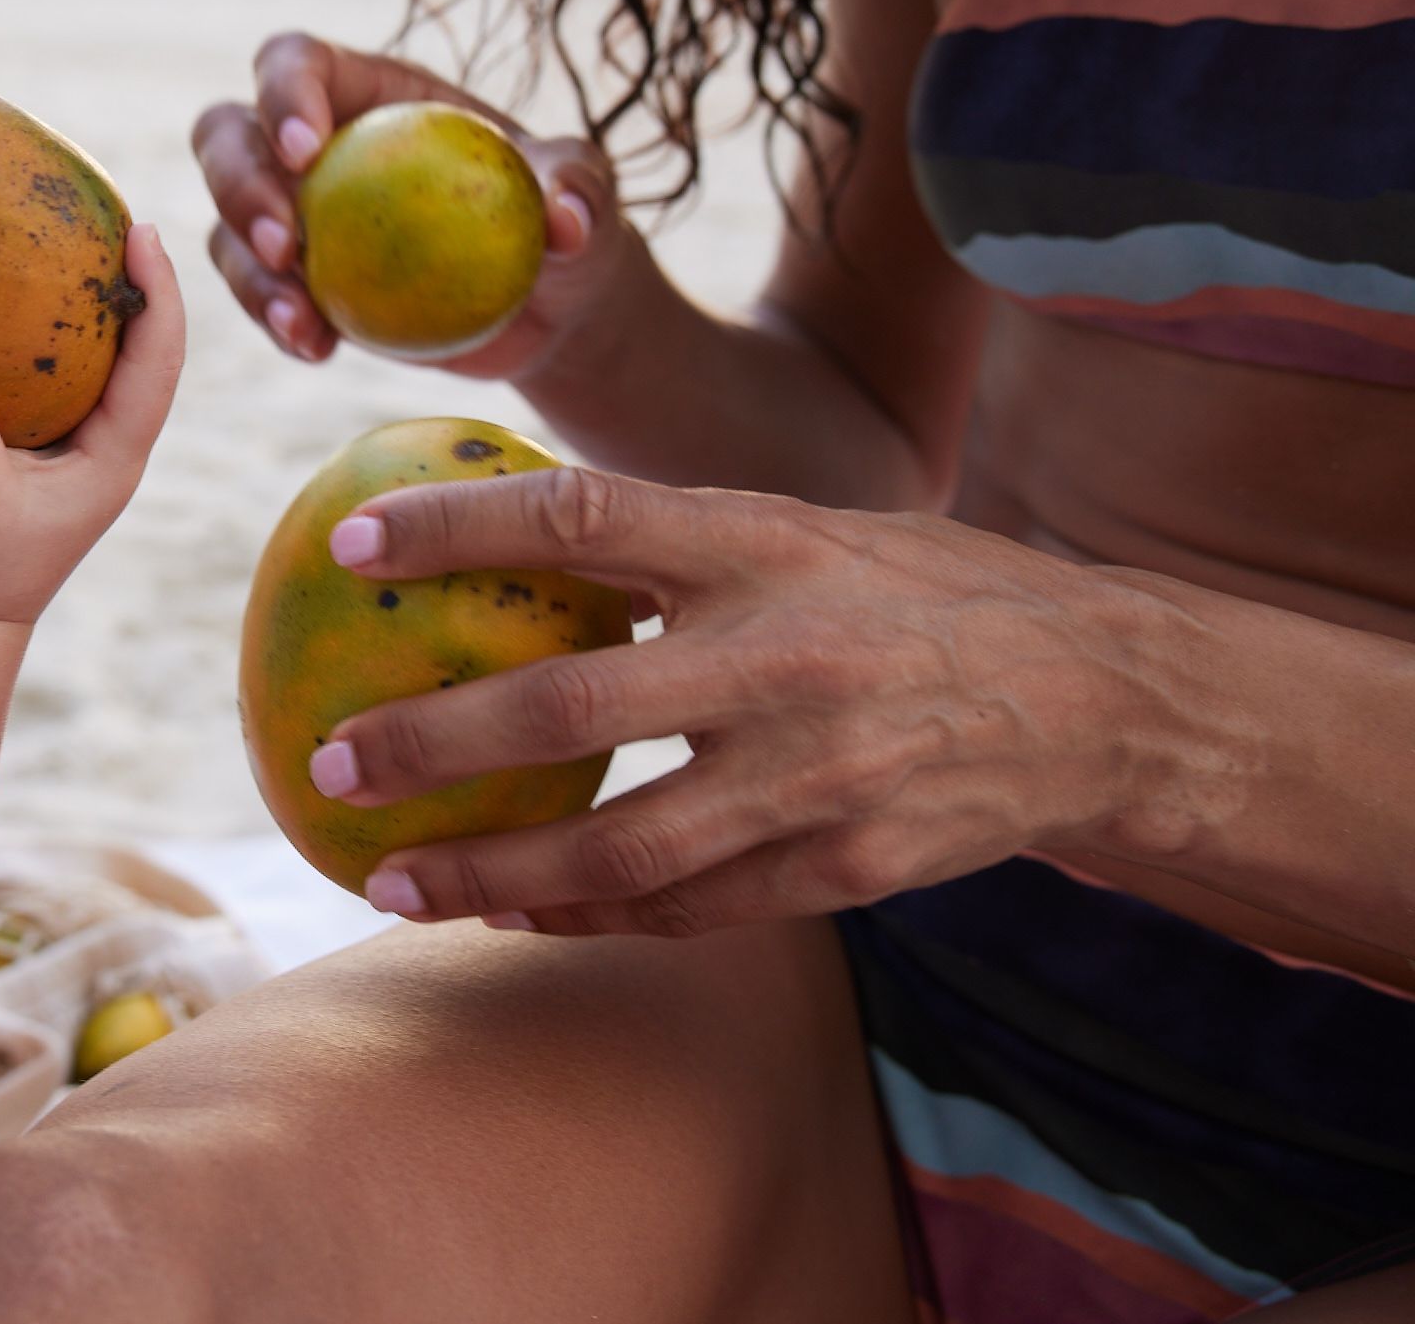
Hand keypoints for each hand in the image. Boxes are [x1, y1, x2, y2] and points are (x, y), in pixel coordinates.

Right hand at [0, 225, 184, 623]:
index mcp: (116, 452)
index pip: (160, 360)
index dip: (161, 293)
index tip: (142, 231)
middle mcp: (102, 430)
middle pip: (141, 337)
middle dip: (132, 272)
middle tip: (109, 203)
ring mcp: (67, 425)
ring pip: (95, 343)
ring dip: (85, 287)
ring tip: (64, 218)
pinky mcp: (25, 420)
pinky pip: (44, 354)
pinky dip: (33, 311)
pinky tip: (3, 265)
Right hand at [191, 32, 624, 378]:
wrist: (544, 304)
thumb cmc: (561, 222)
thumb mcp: (585, 192)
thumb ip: (578, 189)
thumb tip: (565, 219)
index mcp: (369, 93)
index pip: (296, 64)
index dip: (283, 95)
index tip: (306, 151)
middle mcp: (314, 146)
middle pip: (227, 135)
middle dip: (236, 183)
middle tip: (282, 245)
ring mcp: (294, 216)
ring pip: (226, 226)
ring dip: (248, 274)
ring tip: (299, 321)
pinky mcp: (296, 283)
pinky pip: (259, 298)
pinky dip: (278, 324)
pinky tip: (317, 351)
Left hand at [308, 466, 1203, 935]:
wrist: (1103, 696)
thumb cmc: (914, 591)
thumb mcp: (804, 526)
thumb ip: (672, 541)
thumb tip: (499, 532)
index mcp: (764, 543)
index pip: (582, 517)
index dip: (457, 527)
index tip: (348, 546)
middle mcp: (782, 656)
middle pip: (570, 705)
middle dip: (433, 743)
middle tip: (332, 764)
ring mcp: (817, 774)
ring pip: (620, 849)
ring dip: (492, 875)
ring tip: (393, 880)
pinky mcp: (847, 867)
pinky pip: (688, 907)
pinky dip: (591, 916)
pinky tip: (516, 913)